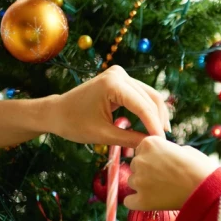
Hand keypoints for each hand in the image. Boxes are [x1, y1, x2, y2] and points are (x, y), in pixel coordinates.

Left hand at [47, 65, 170, 147]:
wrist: (56, 112)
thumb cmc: (74, 124)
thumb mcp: (103, 135)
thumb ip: (131, 139)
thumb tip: (153, 145)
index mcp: (112, 85)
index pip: (143, 107)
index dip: (154, 126)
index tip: (162, 144)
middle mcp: (119, 75)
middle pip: (151, 99)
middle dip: (159, 121)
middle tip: (165, 142)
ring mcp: (121, 75)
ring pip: (150, 96)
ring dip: (157, 115)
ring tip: (161, 135)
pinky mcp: (121, 80)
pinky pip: (142, 96)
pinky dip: (149, 111)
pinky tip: (154, 126)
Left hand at [124, 136, 218, 210]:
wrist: (208, 189)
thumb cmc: (201, 167)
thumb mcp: (185, 149)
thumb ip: (167, 150)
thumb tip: (162, 156)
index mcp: (149, 143)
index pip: (142, 149)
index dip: (154, 157)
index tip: (165, 163)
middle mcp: (140, 160)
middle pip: (136, 165)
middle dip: (147, 170)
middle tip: (165, 177)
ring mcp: (139, 181)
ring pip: (133, 182)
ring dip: (143, 185)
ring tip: (163, 189)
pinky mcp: (141, 200)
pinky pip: (129, 201)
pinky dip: (137, 201)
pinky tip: (150, 201)